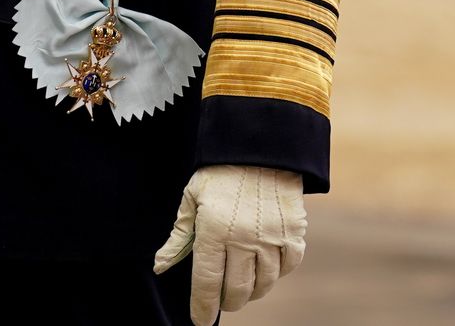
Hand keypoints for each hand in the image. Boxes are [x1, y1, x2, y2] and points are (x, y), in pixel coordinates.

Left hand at [153, 165, 305, 324]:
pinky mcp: (294, 234)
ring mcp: (271, 238)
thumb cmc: (219, 171)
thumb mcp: (192, 197)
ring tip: (241, 283)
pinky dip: (276, 273)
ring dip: (251, 290)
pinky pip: (287, 268)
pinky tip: (265, 266)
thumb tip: (160, 266)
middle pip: (236, 290)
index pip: (206, 282)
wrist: (260, 145)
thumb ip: (179, 236)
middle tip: (221, 298)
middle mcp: (243, 238)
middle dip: (226, 301)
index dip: (202, 306)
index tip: (200, 319)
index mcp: (213, 229)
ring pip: (262, 284)